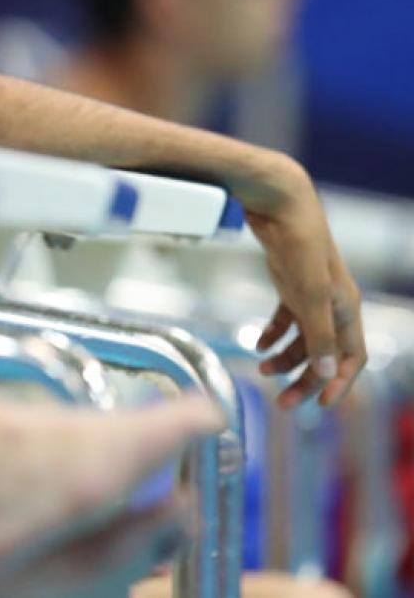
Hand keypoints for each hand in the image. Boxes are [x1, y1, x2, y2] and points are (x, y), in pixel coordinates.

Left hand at [234, 155, 365, 408]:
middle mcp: (332, 304)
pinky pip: (286, 319)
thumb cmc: (300, 244)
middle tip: (283, 403)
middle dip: (306, 380)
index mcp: (346, 308)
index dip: (340, 383)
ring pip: (303, 338)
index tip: (322, 406)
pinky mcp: (289, 283)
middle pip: (324, 354)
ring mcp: (310, 293)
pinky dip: (274, 335)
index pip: (352, 357)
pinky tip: (258, 345)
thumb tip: (324, 375)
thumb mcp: (309, 292)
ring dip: (286, 358)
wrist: (280, 204)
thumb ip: (317, 333)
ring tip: (263, 370)